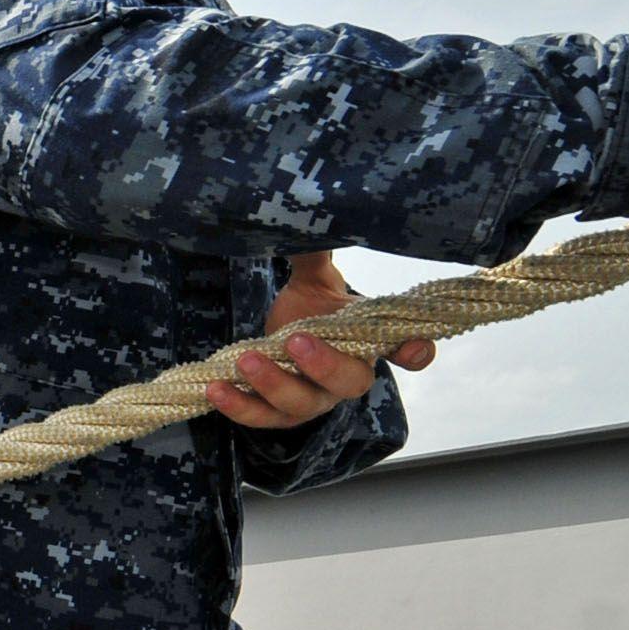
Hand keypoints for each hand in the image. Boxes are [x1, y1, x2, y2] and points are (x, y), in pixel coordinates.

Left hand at [211, 252, 432, 430]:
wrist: (280, 338)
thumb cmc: (312, 311)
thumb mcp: (316, 282)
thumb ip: (315, 258)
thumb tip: (305, 212)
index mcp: (368, 344)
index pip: (406, 351)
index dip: (414, 351)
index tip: (412, 347)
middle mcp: (346, 378)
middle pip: (349, 383)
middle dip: (324, 365)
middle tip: (296, 339)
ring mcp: (312, 401)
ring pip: (300, 404)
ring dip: (272, 385)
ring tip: (245, 359)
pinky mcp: (278, 414)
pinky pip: (260, 417)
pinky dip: (238, 405)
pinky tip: (215, 388)